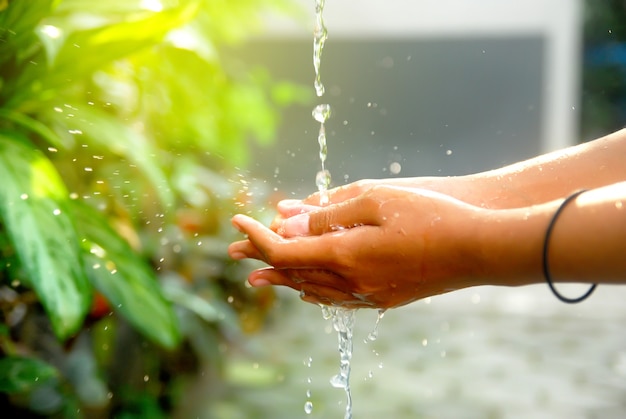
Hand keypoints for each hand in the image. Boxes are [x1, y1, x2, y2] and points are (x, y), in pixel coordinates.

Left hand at [229, 186, 485, 308]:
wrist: (477, 250)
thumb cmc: (429, 216)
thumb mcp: (375, 200)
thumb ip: (327, 212)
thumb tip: (289, 219)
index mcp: (344, 254)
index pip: (282, 250)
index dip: (255, 236)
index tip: (236, 219)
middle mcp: (350, 281)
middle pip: (292, 273)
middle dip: (260, 259)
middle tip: (234, 252)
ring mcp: (368, 294)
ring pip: (312, 290)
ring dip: (283, 280)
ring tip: (260, 277)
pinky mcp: (384, 298)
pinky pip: (336, 299)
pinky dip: (313, 291)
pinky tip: (308, 293)